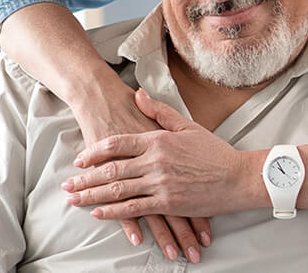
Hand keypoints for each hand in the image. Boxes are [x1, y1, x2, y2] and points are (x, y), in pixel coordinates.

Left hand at [66, 88, 255, 218]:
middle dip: (85, 178)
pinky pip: (134, 208)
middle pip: (111, 169)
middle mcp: (155, 161)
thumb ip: (159, 111)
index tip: (81, 160)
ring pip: (117, 190)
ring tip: (75, 199)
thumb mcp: (188, 126)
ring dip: (92, 196)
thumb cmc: (216, 152)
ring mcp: (160, 183)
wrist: (239, 177)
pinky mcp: (167, 203)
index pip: (117, 144)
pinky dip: (114, 212)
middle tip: (67, 184)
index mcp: (159, 140)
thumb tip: (138, 94)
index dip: (95, 153)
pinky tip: (99, 213)